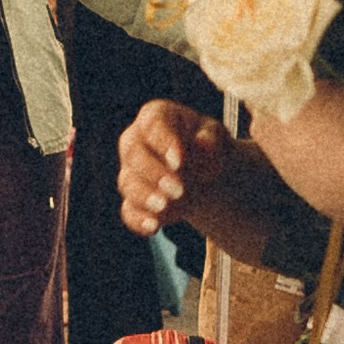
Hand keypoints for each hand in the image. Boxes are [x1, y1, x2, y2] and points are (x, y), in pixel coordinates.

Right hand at [120, 99, 230, 232]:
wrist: (203, 171)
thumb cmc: (206, 145)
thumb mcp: (215, 136)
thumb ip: (210, 138)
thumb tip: (203, 145)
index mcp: (155, 117)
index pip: (153, 125)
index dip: (164, 142)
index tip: (180, 160)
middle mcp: (135, 142)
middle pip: (134, 155)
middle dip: (155, 173)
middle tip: (179, 188)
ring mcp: (131, 172)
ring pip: (128, 183)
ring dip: (145, 197)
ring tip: (164, 206)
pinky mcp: (133, 200)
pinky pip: (129, 211)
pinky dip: (139, 220)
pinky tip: (153, 226)